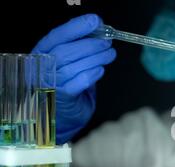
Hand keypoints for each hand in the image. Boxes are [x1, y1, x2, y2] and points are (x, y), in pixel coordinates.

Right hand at [32, 14, 116, 143]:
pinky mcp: (62, 98)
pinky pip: (78, 83)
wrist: (64, 115)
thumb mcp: (71, 62)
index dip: (77, 27)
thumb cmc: (68, 84)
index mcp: (42, 53)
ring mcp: (50, 84)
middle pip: (66, 51)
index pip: (57, 36)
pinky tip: (100, 70)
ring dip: (96, 58)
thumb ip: (81, 47)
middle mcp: (42, 67)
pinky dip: (92, 75)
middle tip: (108, 43)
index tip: (95, 21)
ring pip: (73, 66)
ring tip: (110, 54)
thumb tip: (100, 31)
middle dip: (90, 44)